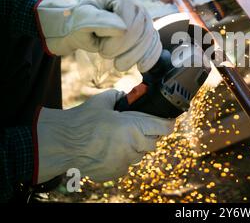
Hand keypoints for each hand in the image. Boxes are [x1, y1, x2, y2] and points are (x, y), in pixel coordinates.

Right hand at [36, 90, 174, 183]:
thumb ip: (121, 97)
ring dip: (135, 147)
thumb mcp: (104, 101)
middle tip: (138, 128)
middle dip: (149, 135)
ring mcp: (124, 162)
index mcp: (134, 127)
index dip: (167, 124)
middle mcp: (133, 147)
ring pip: (140, 155)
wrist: (62, 143)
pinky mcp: (115, 172)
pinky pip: (126, 165)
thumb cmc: (82, 120)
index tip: (168, 122)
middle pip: (153, 143)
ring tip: (120, 138)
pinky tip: (109, 150)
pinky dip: (122, 158)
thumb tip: (130, 96)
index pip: (164, 128)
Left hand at [37, 0, 161, 71]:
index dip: (117, 33)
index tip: (100, 45)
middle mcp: (133, 2)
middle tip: (104, 53)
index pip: (127, 10)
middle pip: (140, 26)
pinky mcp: (146, 31)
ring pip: (148, 36)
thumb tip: (123, 29)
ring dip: (134, 55)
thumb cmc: (78, 23)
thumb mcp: (79, 19)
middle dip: (123, 46)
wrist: (79, 31)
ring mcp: (142, 17)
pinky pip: (154, 42)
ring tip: (118, 65)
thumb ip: (97, 21)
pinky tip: (142, 66)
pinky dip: (150, 56)